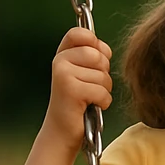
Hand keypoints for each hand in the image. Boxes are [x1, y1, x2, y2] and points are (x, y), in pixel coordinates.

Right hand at [46, 27, 113, 148]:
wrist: (62, 130)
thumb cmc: (79, 102)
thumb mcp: (85, 74)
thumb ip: (93, 56)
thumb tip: (104, 47)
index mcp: (63, 53)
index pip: (81, 33)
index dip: (96, 45)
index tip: (95, 62)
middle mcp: (59, 61)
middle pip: (99, 56)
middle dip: (103, 74)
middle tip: (90, 87)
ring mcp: (63, 74)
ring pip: (103, 76)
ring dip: (103, 91)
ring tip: (88, 98)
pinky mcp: (70, 90)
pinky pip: (102, 92)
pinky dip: (102, 102)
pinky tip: (88, 106)